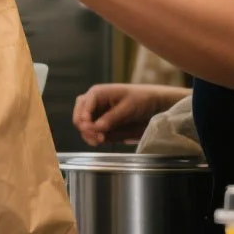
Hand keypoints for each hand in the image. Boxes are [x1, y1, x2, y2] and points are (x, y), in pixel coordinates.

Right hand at [72, 84, 189, 146]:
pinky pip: (92, 132)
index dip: (83, 118)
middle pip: (79, 116)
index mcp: (97, 93)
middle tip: (96, 138)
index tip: (89, 129)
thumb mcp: (128, 107)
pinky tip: (101, 140)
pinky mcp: (102, 124)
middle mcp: (93, 103)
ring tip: (100, 140)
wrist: (154, 104)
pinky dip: (94, 138)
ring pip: (83, 127)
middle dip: (84, 128)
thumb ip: (111, 118)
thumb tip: (95, 128)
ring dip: (88, 135)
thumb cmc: (142, 99)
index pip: (83, 106)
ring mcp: (97, 114)